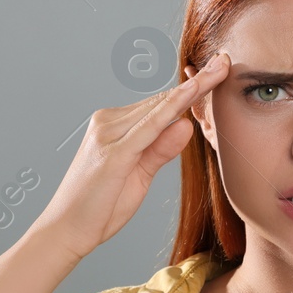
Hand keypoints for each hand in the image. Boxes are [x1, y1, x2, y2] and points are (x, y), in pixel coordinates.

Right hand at [29, 51, 231, 260]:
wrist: (66, 231)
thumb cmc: (100, 207)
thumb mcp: (139, 176)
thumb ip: (160, 150)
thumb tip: (186, 125)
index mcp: (114, 126)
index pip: (160, 105)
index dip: (190, 89)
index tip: (216, 73)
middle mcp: (108, 122)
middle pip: (162, 100)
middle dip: (198, 82)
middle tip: (226, 61)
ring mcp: (109, 134)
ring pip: (159, 107)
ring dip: (193, 88)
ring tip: (221, 69)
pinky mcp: (114, 152)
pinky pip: (150, 125)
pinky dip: (173, 108)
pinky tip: (192, 94)